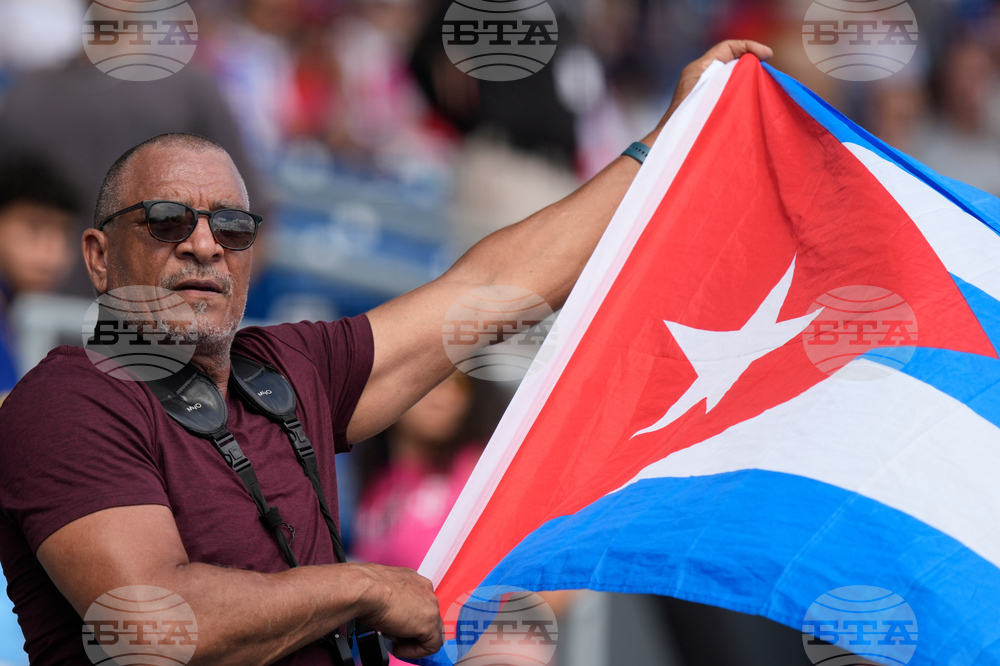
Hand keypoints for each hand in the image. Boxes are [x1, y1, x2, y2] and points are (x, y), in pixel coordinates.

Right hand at [355, 564, 443, 658]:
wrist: (365, 590)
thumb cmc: (366, 589)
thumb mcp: (382, 593)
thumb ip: (392, 602)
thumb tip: (389, 616)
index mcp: (415, 580)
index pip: (420, 604)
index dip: (408, 620)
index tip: (396, 628)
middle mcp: (426, 590)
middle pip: (427, 617)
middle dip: (411, 631)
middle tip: (394, 638)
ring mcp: (430, 606)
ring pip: (432, 631)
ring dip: (414, 642)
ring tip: (396, 645)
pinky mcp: (429, 623)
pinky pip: (431, 645)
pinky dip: (416, 652)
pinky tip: (400, 649)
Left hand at [650, 40, 772, 139]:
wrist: (672, 146)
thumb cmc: (687, 121)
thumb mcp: (712, 92)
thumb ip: (731, 76)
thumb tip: (755, 65)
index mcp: (698, 69)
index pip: (728, 47)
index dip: (749, 46)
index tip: (768, 55)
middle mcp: (699, 77)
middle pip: (731, 61)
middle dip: (752, 63)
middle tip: (769, 73)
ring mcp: (703, 92)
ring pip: (731, 78)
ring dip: (748, 81)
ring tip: (765, 88)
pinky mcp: (707, 106)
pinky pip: (728, 93)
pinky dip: (741, 94)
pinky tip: (753, 105)